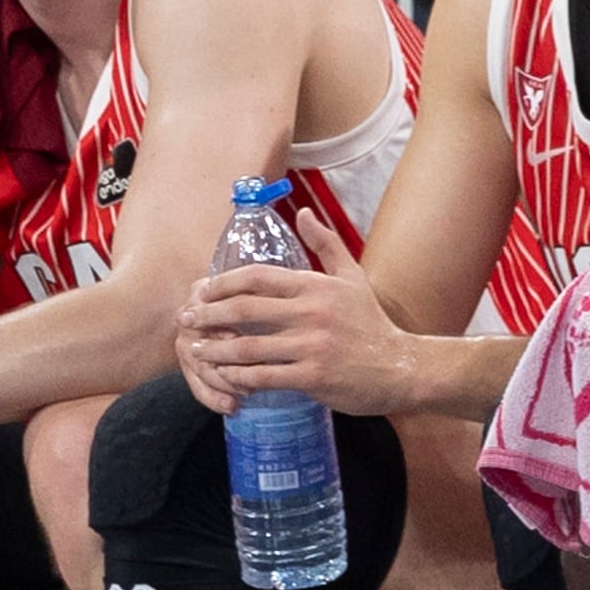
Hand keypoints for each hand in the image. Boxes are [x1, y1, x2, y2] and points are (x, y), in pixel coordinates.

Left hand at [177, 209, 416, 416]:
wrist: (404, 368)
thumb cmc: (371, 323)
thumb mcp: (353, 278)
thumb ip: (326, 244)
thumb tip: (304, 212)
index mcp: (314, 286)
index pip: (256, 276)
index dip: (222, 282)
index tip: (201, 290)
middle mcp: (311, 313)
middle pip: (244, 308)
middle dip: (208, 313)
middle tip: (186, 319)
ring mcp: (312, 347)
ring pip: (248, 346)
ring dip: (216, 348)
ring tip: (196, 349)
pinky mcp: (314, 377)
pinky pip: (265, 376)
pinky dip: (239, 376)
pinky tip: (225, 375)